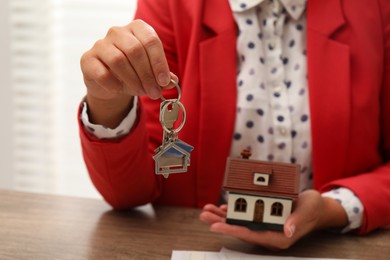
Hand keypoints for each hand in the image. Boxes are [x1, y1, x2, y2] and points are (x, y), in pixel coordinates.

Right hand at [80, 19, 177, 127]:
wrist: (109, 82)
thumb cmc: (133, 73)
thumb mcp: (150, 74)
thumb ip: (162, 77)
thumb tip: (172, 82)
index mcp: (137, 29)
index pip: (151, 40)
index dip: (159, 63)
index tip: (164, 81)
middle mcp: (118, 32)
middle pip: (135, 50)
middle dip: (147, 75)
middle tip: (154, 92)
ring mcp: (101, 44)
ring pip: (118, 60)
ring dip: (133, 80)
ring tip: (140, 92)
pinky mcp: (88, 59)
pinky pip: (102, 73)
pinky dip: (114, 85)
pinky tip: (120, 90)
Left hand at [199, 190, 347, 249]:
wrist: (316, 208)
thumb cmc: (313, 208)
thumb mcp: (308, 210)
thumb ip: (297, 220)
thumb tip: (288, 231)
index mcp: (280, 237)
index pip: (252, 234)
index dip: (233, 230)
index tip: (216, 226)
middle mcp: (269, 234)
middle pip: (241, 230)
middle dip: (221, 223)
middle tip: (204, 216)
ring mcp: (265, 228)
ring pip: (240, 223)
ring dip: (222, 217)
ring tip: (206, 211)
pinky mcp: (263, 220)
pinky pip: (245, 217)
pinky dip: (233, 211)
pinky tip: (222, 207)